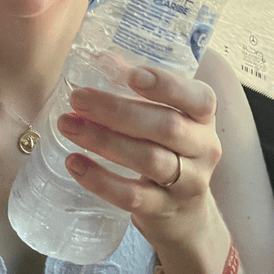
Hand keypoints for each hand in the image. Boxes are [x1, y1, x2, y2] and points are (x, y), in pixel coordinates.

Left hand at [57, 64, 223, 247]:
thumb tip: (103, 60)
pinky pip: (131, 195)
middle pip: (166, 127)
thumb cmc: (170, 152)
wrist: (185, 213)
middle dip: (118, 111)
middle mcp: (203, 149)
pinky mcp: (163, 210)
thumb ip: (144, 96)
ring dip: (105, 141)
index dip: (168, 86)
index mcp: (204, 119)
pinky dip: (100, 179)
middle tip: (78, 99)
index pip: (199, 99)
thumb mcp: (171, 120)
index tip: (131, 75)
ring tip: (68, 125)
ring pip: (149, 160)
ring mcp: (187, 182)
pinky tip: (74, 163)